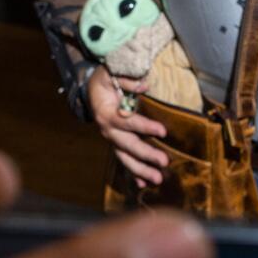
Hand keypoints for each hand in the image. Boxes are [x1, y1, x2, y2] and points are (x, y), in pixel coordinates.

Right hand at [88, 70, 169, 187]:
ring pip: (125, 158)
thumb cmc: (105, 80)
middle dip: (146, 155)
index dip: (145, 126)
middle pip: (127, 146)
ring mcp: (112, 140)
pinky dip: (133, 174)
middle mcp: (108, 131)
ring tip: (158, 179)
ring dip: (141, 170)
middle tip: (164, 161)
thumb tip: (144, 84)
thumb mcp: (111, 72)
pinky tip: (145, 184)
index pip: (128, 122)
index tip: (163, 131)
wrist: (92, 91)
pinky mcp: (116, 144)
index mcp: (107, 114)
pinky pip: (124, 161)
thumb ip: (127, 78)